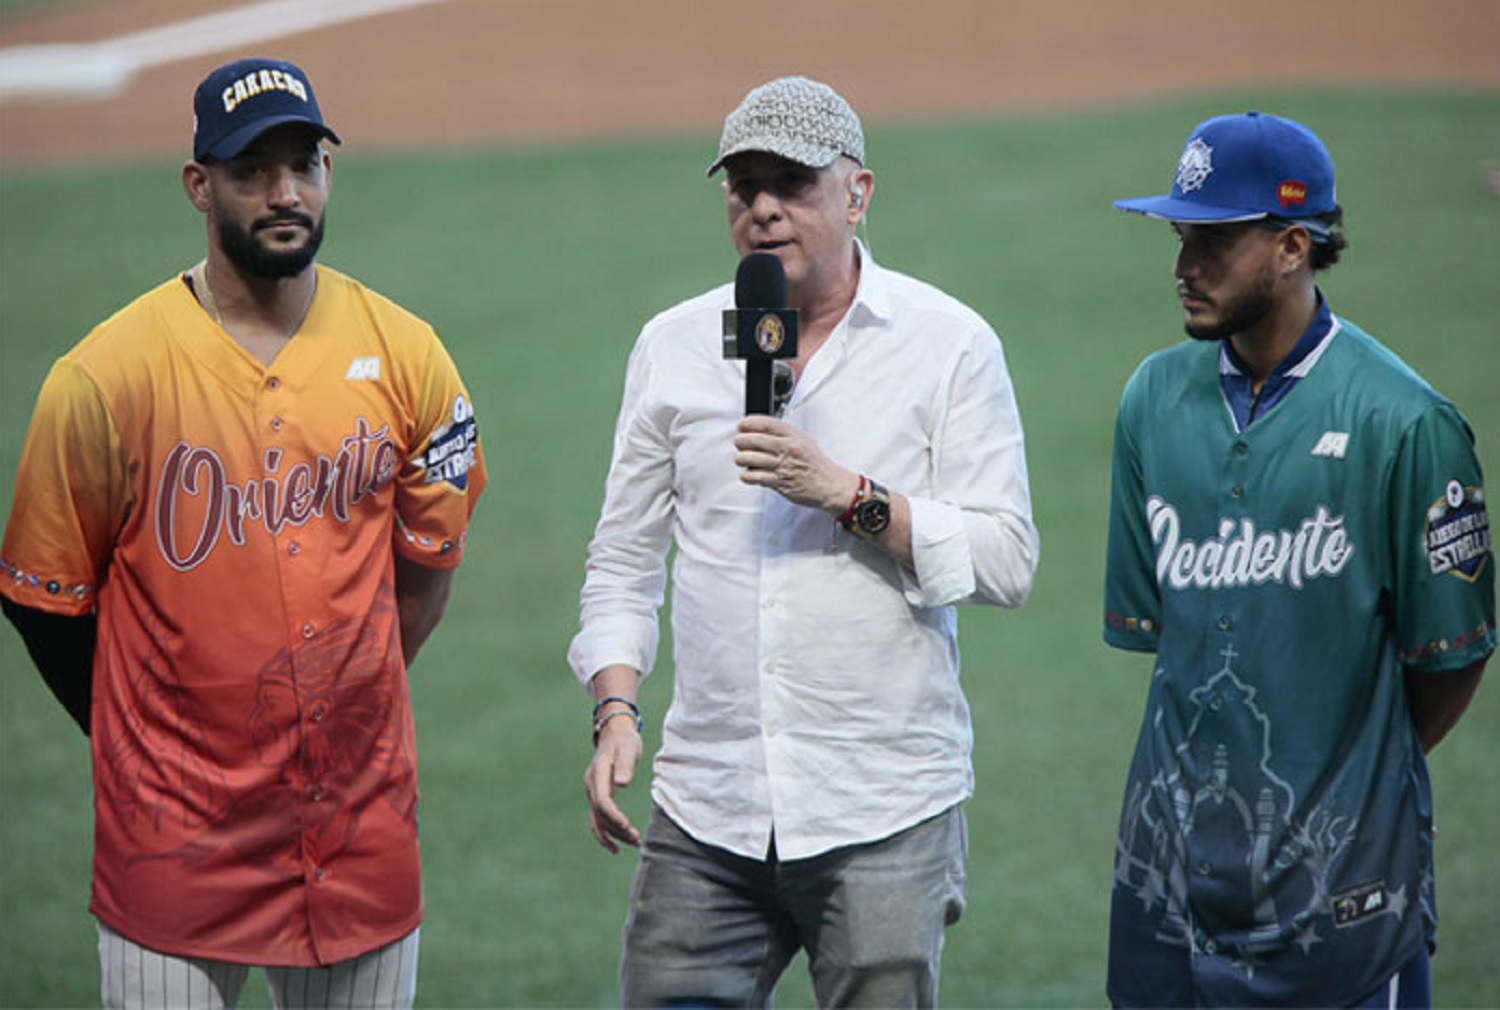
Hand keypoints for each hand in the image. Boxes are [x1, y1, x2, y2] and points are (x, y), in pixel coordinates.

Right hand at [583, 717, 642, 852]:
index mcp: (598, 773)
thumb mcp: (628, 748)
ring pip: (598, 820)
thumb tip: (621, 783)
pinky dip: (606, 834)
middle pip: (599, 814)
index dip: (613, 816)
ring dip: (614, 834)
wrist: (615, 733)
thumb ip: (624, 765)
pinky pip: (598, 819)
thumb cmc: (624, 740)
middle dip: (616, 829)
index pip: (602, 800)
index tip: (627, 826)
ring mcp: (593, 792)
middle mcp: (592, 785)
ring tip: (634, 842)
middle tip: (636, 839)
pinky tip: (616, 846)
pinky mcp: (598, 796)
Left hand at [734, 415, 856, 511]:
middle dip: (740, 441)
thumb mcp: (803, 441)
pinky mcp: (780, 482)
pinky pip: (755, 477)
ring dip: (741, 459)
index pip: (766, 423)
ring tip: (742, 459)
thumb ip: (783, 434)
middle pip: (753, 440)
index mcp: (793, 436)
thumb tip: (760, 430)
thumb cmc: (815, 464)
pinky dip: (747, 476)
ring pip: (750, 458)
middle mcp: (788, 449)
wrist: (829, 485)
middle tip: (739, 443)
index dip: (748, 423)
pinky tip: (748, 474)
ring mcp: (783, 466)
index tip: (742, 426)